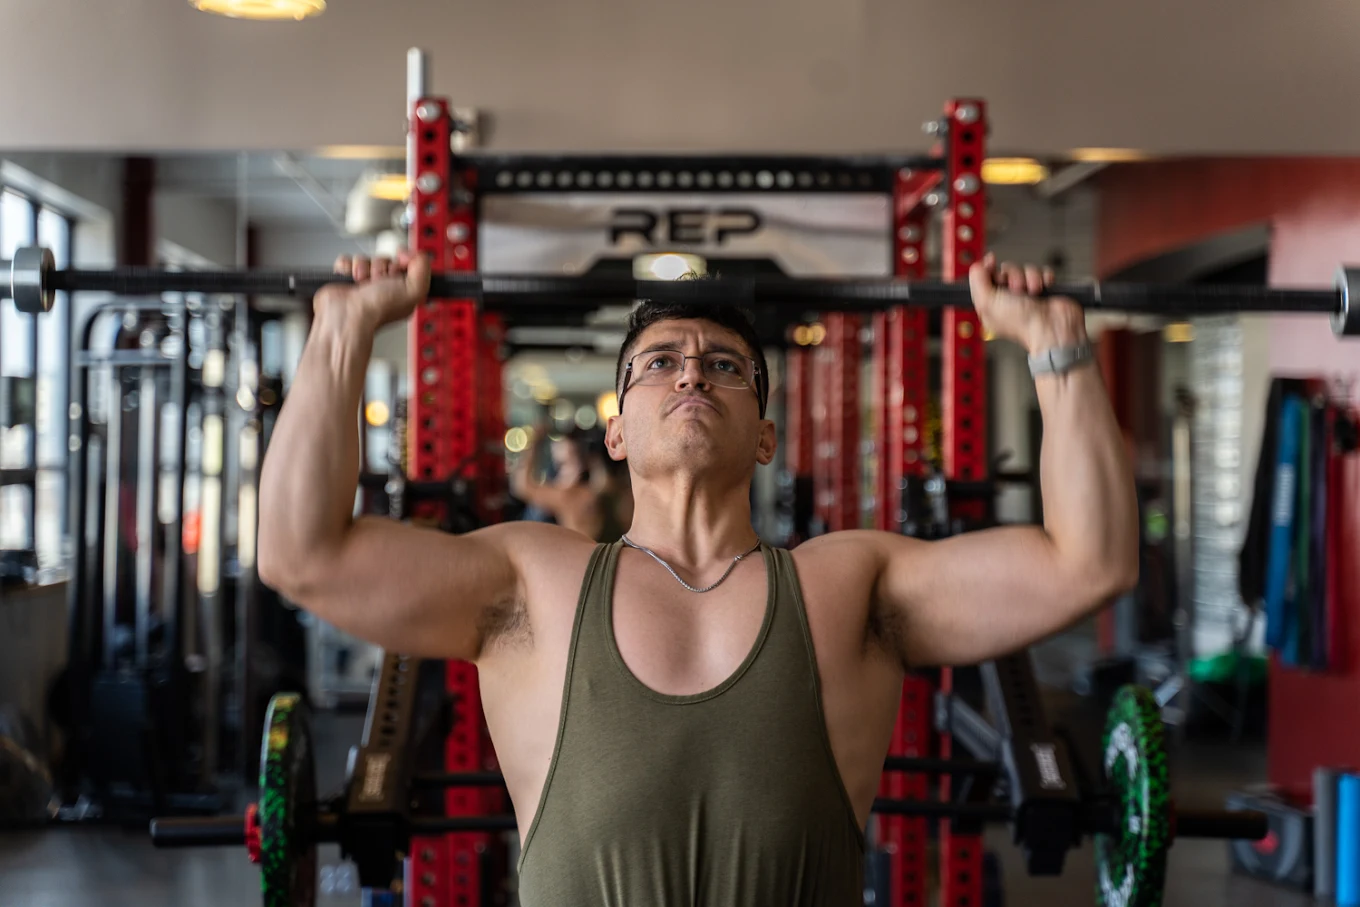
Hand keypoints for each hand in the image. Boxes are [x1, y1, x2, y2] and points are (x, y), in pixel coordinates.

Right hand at [316, 251, 431, 328]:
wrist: (349, 315)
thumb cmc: (379, 310)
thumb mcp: (414, 290)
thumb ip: (423, 269)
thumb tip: (411, 254)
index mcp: (402, 290)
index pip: (404, 263)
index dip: (399, 264)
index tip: (396, 273)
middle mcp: (383, 286)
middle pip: (383, 259)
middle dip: (380, 268)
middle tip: (377, 283)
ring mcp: (364, 282)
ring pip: (365, 258)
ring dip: (363, 269)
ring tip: (363, 285)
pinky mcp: (346, 278)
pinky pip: (347, 260)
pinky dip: (348, 268)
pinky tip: (352, 282)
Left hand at [968, 253, 1086, 353]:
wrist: (1051, 327)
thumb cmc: (1022, 323)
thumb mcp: (988, 303)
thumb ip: (978, 282)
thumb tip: (977, 266)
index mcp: (991, 305)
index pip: (984, 280)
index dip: (986, 269)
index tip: (991, 262)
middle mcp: (1008, 300)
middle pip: (1005, 272)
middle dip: (1012, 276)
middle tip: (1016, 288)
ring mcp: (1027, 295)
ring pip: (1024, 270)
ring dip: (1029, 277)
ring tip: (1033, 291)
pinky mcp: (1044, 290)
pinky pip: (1042, 272)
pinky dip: (1044, 277)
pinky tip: (1043, 288)